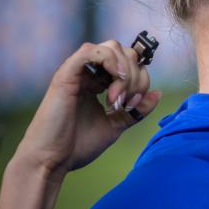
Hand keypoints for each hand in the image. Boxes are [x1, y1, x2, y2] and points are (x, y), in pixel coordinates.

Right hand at [12, 41, 162, 183]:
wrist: (52, 160)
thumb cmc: (77, 145)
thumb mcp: (116, 125)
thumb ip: (136, 110)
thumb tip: (157, 93)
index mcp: (98, 84)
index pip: (129, 64)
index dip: (141, 79)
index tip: (134, 104)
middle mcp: (87, 74)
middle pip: (123, 52)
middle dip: (135, 74)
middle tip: (127, 101)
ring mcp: (76, 73)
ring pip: (110, 47)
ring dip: (125, 69)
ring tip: (118, 96)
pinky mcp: (65, 75)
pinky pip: (90, 51)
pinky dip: (110, 60)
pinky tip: (116, 80)